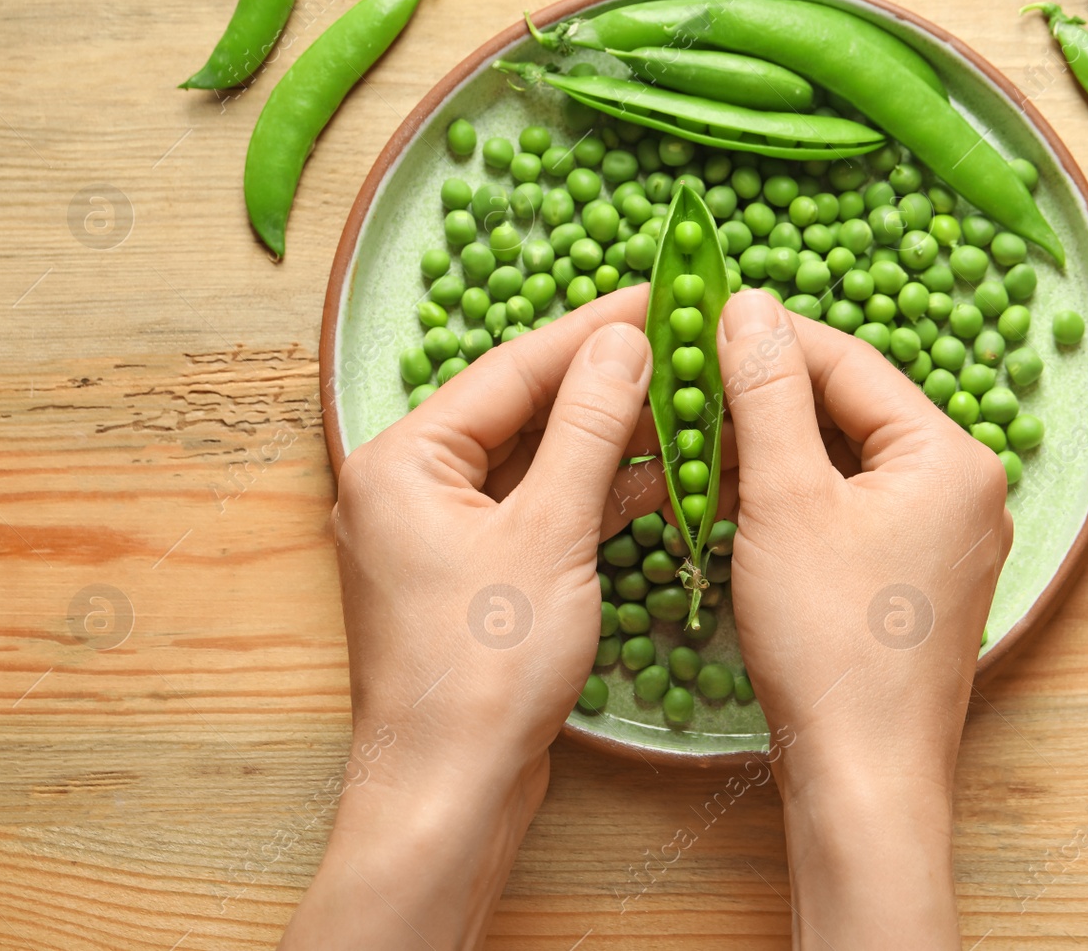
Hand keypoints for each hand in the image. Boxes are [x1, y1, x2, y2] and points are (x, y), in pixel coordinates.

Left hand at [279, 288, 652, 950]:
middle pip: (519, 409)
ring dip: (605, 438)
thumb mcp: (549, 532)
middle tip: (681, 340)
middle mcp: (408, 487)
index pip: (511, 368)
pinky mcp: (472, 577)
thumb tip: (625, 342)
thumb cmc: (483, 667)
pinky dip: (591, 495)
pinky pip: (536, 511)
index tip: (660, 294)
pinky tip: (659, 475)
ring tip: (685, 400)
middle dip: (603, 380)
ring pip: (532, 462)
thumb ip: (588, 428)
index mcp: (402, 459)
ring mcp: (438, 534)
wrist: (448, 793)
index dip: (593, 329)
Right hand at [716, 289, 1010, 948]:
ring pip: (846, 465)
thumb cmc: (830, 641)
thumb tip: (747, 305)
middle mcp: (964, 490)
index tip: (699, 320)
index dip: (768, 337)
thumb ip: (765, 392)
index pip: (850, 362)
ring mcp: (945, 541)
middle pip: (851, 412)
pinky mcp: (915, 583)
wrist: (863, 778)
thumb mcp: (784, 498)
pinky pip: (851, 513)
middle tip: (686, 384)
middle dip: (764, 398)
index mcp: (951, 455)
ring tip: (695, 443)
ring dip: (772, 451)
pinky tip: (733, 503)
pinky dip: (794, 501)